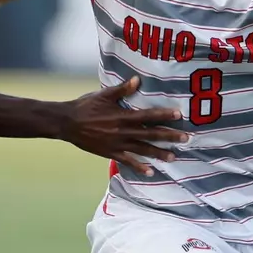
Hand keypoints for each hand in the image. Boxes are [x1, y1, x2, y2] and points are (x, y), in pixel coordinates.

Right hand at [59, 77, 186, 174]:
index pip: (148, 115)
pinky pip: (127, 161)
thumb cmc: (85, 106)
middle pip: (150, 134)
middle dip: (169, 136)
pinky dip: (139, 167)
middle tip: (186, 139)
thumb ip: (122, 89)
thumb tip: (138, 80)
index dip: (163, 115)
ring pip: (142, 149)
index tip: (179, 115)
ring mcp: (117, 144)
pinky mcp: (110, 153)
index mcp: (122, 115)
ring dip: (159, 153)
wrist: (66, 123)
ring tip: (173, 157)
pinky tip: (150, 172)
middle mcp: (122, 131)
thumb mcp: (103, 95)